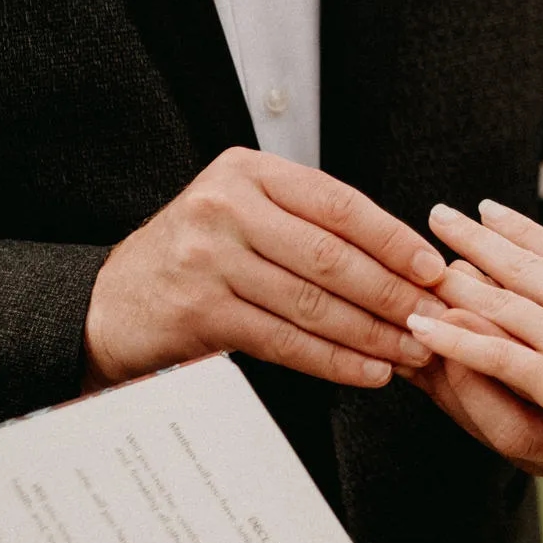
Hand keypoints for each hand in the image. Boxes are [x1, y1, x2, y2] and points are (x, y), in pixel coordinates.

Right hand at [84, 149, 447, 388]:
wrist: (108, 303)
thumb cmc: (194, 257)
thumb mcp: (243, 213)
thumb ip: (305, 220)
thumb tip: (402, 254)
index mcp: (248, 171)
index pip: (339, 203)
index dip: (393, 238)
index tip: (433, 267)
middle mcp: (226, 206)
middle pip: (331, 255)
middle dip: (392, 292)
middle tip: (434, 317)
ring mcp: (209, 259)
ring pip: (312, 302)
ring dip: (371, 333)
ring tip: (411, 351)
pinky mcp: (199, 312)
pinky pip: (284, 341)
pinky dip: (334, 360)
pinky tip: (368, 371)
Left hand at [408, 202, 542, 487]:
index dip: (525, 231)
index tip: (493, 210)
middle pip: (527, 263)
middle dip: (480, 237)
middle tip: (441, 213)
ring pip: (504, 302)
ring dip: (458, 280)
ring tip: (421, 262)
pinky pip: (496, 355)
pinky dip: (454, 338)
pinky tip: (420, 328)